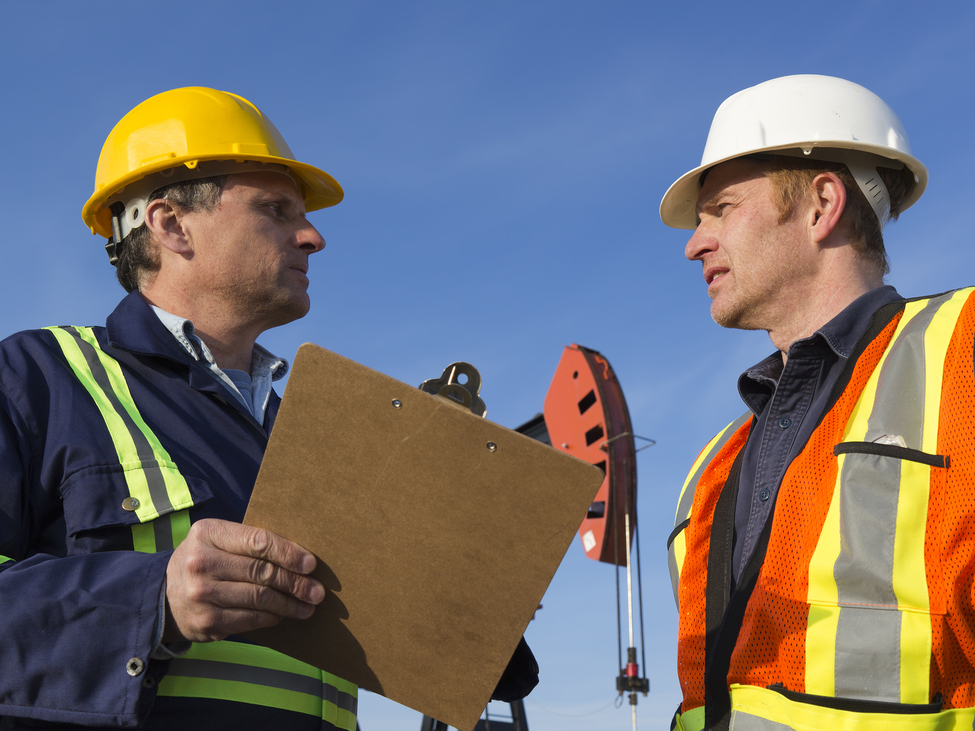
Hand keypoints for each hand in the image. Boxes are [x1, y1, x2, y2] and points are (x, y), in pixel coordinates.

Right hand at [164, 519, 324, 642]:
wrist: (163, 596)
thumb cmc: (205, 561)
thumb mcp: (217, 541)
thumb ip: (249, 543)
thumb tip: (300, 558)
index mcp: (208, 533)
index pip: (258, 542)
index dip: (289, 554)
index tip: (311, 564)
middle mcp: (201, 563)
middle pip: (262, 572)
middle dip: (296, 583)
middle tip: (318, 591)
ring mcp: (202, 594)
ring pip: (259, 599)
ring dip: (289, 604)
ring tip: (308, 606)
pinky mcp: (206, 621)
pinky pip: (250, 619)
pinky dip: (271, 617)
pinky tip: (283, 615)